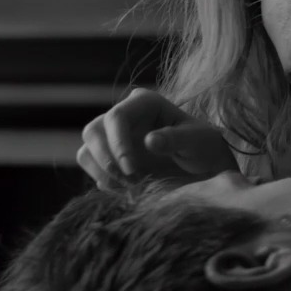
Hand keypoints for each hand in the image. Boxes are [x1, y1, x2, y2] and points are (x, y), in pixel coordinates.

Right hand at [78, 88, 238, 187]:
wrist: (203, 165)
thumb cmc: (203, 146)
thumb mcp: (197, 141)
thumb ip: (175, 139)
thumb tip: (149, 141)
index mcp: (144, 103)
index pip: (116, 117)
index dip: (118, 144)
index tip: (132, 169)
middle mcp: (124, 115)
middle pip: (93, 132)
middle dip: (107, 160)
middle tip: (132, 180)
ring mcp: (113, 136)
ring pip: (87, 150)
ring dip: (104, 172)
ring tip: (132, 185)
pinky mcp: (109, 156)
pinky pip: (92, 167)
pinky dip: (105, 180)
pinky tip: (129, 187)